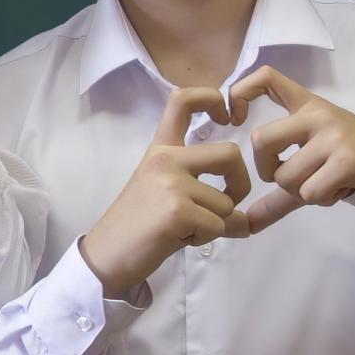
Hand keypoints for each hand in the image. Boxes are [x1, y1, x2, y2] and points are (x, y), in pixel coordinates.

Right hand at [77, 85, 255, 298]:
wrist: (105, 256)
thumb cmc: (136, 227)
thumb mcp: (166, 196)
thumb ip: (204, 196)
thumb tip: (249, 221)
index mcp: (161, 150)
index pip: (183, 100)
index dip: (212, 98)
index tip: (228, 116)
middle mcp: (166, 159)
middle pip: (231, 154)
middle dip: (241, 184)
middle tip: (228, 202)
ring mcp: (171, 183)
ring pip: (227, 201)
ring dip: (216, 223)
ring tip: (186, 229)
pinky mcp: (177, 210)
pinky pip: (218, 225)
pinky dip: (206, 238)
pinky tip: (180, 238)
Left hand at [228, 67, 354, 231]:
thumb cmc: (345, 153)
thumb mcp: (310, 156)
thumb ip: (276, 184)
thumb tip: (246, 223)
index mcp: (305, 104)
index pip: (266, 77)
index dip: (240, 92)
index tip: (235, 118)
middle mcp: (316, 115)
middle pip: (260, 140)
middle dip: (267, 169)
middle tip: (288, 174)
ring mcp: (331, 136)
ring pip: (284, 176)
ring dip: (299, 191)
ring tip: (321, 181)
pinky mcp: (346, 161)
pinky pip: (309, 192)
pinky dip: (319, 198)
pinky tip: (335, 187)